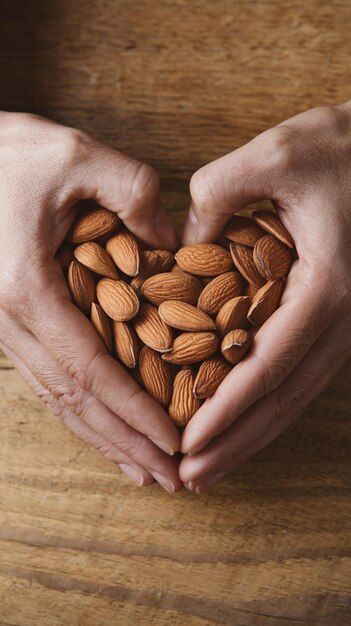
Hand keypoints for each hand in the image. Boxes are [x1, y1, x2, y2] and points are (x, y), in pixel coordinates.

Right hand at [0, 112, 181, 491]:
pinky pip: (47, 376)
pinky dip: (79, 409)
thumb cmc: (10, 155)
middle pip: (73, 399)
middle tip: (169, 477)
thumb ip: (134, 193)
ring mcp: (5, 325)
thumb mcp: (78, 156)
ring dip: (101, 437)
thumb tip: (173, 243)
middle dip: (123, 442)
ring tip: (143, 469)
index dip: (134, 410)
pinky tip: (103, 426)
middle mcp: (9, 320)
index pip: (90, 368)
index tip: (173, 439)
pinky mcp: (12, 320)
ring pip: (56, 398)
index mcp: (26, 289)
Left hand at [180, 102, 350, 492]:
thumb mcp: (276, 153)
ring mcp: (346, 323)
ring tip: (211, 467)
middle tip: (190, 478)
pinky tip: (242, 419)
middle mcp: (343, 318)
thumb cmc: (345, 147)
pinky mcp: (337, 316)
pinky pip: (302, 371)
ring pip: (297, 395)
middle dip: (236, 442)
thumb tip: (182, 241)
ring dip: (253, 435)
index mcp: (329, 287)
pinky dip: (270, 404)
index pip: (267, 366)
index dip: (224, 409)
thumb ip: (216, 192)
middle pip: (284, 399)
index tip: (185, 441)